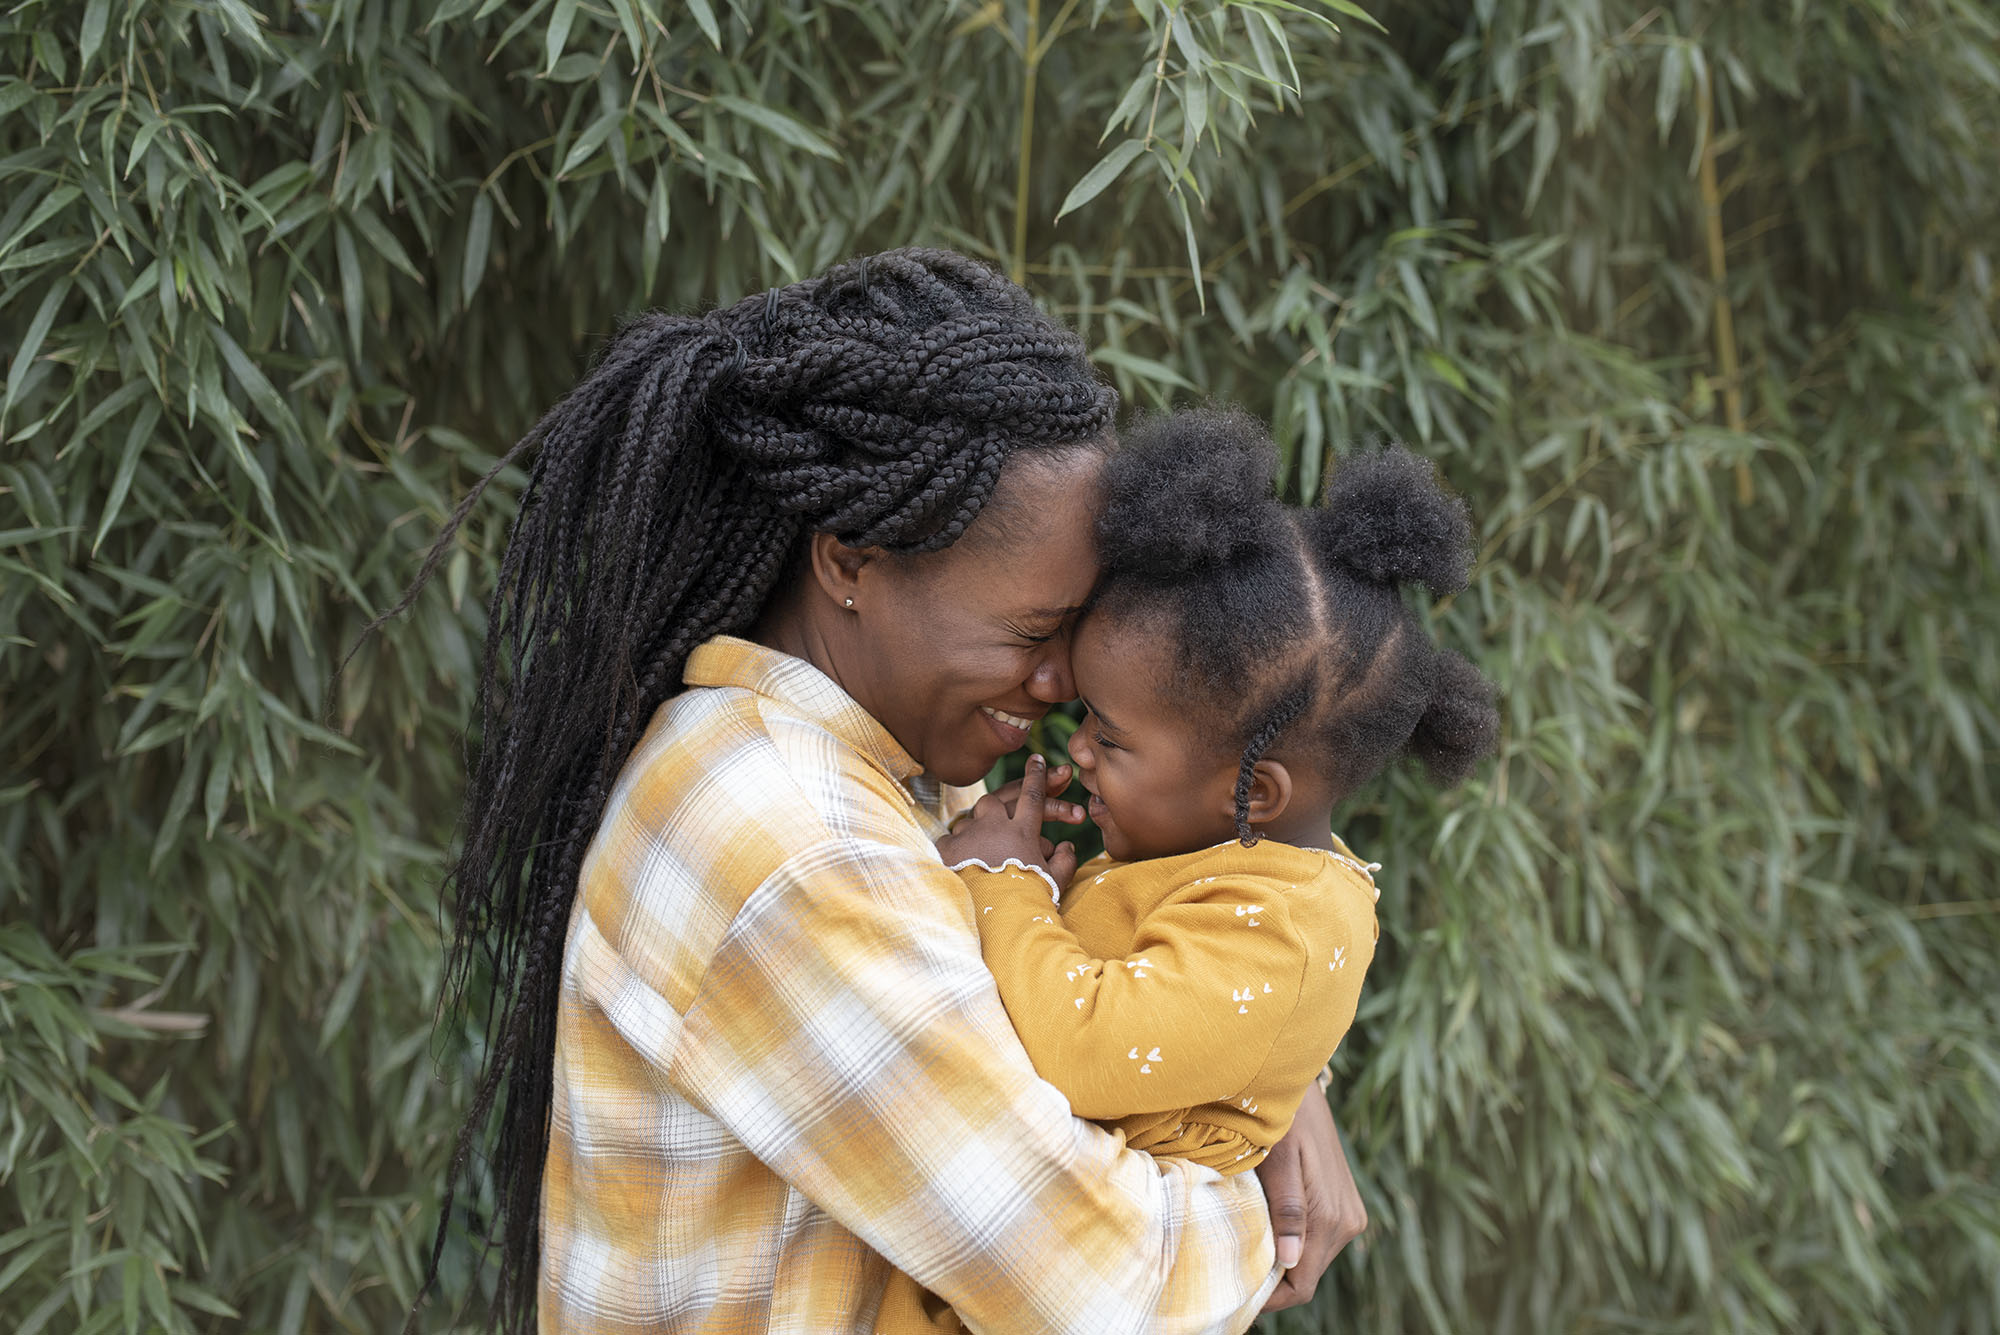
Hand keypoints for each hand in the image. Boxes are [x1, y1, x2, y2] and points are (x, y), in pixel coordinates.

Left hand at [936, 755, 1079, 890]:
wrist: (990, 921)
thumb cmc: (1026, 902)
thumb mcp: (1054, 883)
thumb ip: (1064, 862)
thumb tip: (1067, 847)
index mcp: (1022, 831)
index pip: (1033, 794)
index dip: (1038, 775)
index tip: (1038, 758)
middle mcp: (994, 826)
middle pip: (997, 802)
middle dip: (1003, 803)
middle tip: (1007, 813)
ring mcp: (968, 835)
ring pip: (973, 818)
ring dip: (980, 828)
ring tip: (984, 849)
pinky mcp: (947, 849)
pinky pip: (952, 839)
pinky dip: (959, 846)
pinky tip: (962, 859)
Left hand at [1256, 1090, 1365, 1310]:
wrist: (1302, 1087)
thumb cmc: (1283, 1118)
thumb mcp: (1277, 1160)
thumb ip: (1287, 1209)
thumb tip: (1289, 1260)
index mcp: (1331, 1218)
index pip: (1303, 1285)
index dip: (1270, 1299)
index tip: (1235, 1293)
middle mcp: (1348, 1222)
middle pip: (1307, 1276)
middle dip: (1272, 1280)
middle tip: (1230, 1271)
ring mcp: (1349, 1214)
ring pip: (1311, 1260)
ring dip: (1280, 1259)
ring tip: (1244, 1246)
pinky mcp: (1344, 1205)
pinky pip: (1316, 1239)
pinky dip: (1291, 1242)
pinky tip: (1265, 1227)